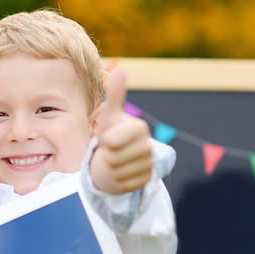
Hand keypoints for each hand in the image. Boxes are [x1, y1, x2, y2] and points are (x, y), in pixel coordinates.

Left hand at [89, 67, 154, 193]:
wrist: (117, 157)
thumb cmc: (112, 133)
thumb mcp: (110, 115)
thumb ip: (115, 95)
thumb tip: (120, 69)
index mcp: (139, 128)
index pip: (111, 141)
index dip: (105, 142)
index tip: (110, 137)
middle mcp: (148, 146)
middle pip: (113, 159)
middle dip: (106, 156)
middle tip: (112, 151)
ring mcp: (149, 164)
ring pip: (117, 173)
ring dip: (110, 169)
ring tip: (115, 161)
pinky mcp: (146, 181)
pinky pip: (123, 184)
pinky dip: (117, 181)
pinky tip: (121, 172)